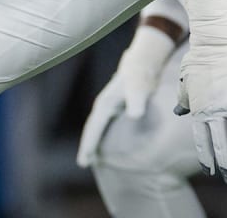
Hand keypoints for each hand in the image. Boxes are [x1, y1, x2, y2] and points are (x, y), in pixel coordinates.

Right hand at [76, 23, 176, 167]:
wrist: (143, 62)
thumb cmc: (140, 77)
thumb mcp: (139, 88)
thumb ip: (137, 101)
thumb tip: (135, 115)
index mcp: (104, 105)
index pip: (94, 129)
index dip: (88, 145)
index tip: (84, 161)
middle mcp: (103, 106)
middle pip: (92, 129)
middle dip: (87, 145)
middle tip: (83, 163)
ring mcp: (108, 105)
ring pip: (97, 127)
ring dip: (93, 141)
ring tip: (91, 157)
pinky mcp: (115, 105)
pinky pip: (104, 124)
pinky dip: (101, 134)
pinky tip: (105, 142)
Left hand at [173, 39, 226, 182]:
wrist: (216, 39)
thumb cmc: (199, 58)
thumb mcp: (186, 80)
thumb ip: (183, 99)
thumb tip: (178, 112)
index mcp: (199, 107)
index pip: (202, 139)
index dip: (207, 156)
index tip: (210, 170)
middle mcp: (215, 107)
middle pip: (220, 141)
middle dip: (225, 162)